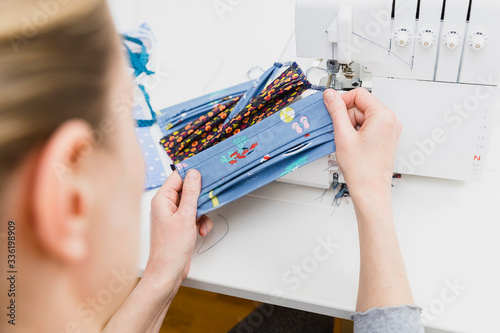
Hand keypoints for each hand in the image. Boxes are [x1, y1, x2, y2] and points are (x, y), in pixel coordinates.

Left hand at [144, 170, 212, 285]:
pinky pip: (193, 216)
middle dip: (200, 196)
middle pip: (187, 190)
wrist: (168, 271)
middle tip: (209, 198)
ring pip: (193, 204)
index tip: (205, 172)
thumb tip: (194, 174)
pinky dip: (200, 222)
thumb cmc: (170, 247)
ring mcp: (173, 216)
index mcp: (162, 200)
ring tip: (201, 222)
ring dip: (202, 212)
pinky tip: (201, 231)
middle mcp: (166, 206)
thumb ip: (191, 193)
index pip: (177, 177)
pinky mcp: (180, 226)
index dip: (191, 174)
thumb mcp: (186, 216)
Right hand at [323, 88, 401, 197]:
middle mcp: (391, 120)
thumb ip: (336, 111)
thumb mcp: (343, 135)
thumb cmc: (361, 169)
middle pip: (361, 106)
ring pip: (363, 117)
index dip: (342, 101)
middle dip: (346, 117)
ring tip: (348, 143)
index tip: (331, 109)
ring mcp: (390, 130)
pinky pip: (368, 126)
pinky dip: (357, 133)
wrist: (370, 190)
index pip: (359, 94)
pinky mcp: (386, 137)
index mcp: (384, 116)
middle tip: (341, 133)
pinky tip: (353, 145)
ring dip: (351, 126)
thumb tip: (330, 95)